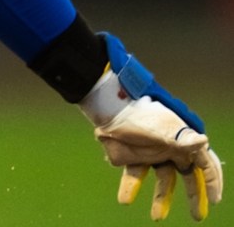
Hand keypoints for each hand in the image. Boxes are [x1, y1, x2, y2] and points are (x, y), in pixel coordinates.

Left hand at [95, 95, 222, 220]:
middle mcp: (170, 148)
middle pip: (188, 175)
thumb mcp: (162, 128)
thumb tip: (204, 141)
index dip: (212, 181)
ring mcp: (153, 154)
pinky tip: (125, 199)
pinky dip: (131, 188)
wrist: (110, 108)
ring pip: (164, 180)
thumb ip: (183, 139)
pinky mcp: (134, 157)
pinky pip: (135, 177)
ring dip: (161, 199)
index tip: (214, 200)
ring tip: (156, 217)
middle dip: (194, 195)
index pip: (204, 162)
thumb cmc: (141, 114)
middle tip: (197, 216)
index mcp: (183, 140)